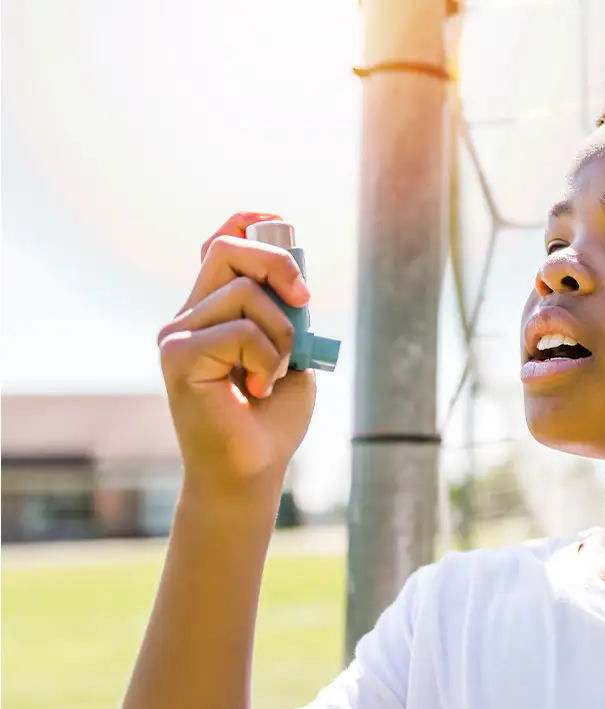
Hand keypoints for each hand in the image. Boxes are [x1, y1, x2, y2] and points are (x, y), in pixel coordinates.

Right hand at [158, 211, 316, 487]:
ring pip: (245, 293)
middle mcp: (189, 316)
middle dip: (277, 265)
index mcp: (214, 310)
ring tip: (273, 373)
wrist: (252, 468)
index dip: (247, 223)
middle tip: (303, 299)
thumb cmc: (271, 417)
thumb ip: (288, 312)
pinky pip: (239, 330)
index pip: (218, 244)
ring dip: (281, 333)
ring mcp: (178, 334)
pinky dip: (265, 357)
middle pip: (227, 249)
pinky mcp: (178, 356)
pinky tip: (257, 388)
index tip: (279, 221)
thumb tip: (294, 274)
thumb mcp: (292, 352)